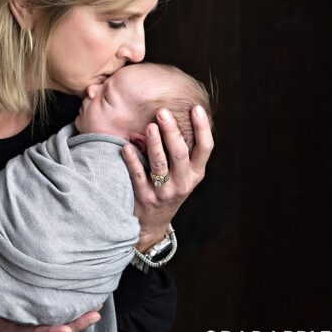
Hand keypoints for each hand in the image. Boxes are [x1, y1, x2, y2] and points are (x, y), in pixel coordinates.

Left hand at [122, 105, 213, 248]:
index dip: (202, 128)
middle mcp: (183, 183)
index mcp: (196, 174)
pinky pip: (137, 175)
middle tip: (163, 111)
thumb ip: (185, 151)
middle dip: (172, 131)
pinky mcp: (144, 197)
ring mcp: (163, 191)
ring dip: (154, 143)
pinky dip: (132, 160)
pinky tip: (125, 146)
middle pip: (180, 153)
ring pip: (160, 164)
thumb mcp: (184, 175)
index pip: (205, 148)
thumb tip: (179, 115)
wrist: (153, 223)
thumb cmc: (169, 189)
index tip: (196, 108)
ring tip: (149, 126)